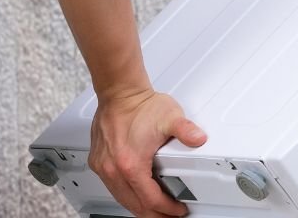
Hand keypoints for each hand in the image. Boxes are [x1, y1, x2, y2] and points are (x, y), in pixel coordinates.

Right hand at [89, 87, 206, 216]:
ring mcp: (104, 167)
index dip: (167, 209)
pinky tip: (136, 194)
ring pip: (122, 199)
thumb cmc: (140, 105)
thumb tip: (199, 139)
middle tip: (168, 215)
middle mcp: (114, 169)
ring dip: (139, 207)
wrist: (119, 92)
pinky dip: (126, 195)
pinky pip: (112, 188)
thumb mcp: (170, 117)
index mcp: (131, 165)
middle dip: (154, 215)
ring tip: (155, 209)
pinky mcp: (98, 162)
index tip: (177, 210)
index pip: (150, 200)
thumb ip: (187, 130)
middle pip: (135, 205)